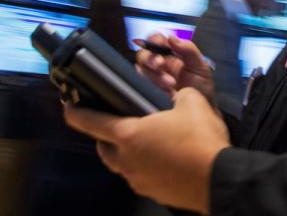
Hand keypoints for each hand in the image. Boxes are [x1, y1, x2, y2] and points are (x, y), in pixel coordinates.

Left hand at [64, 87, 228, 212]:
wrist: (218, 178)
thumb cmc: (200, 139)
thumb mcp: (192, 102)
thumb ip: (178, 94)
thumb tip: (179, 95)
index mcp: (129, 135)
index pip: (91, 122)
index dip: (75, 113)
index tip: (68, 106)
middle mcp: (127, 160)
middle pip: (103, 148)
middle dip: (104, 136)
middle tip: (116, 124)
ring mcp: (138, 180)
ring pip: (122, 164)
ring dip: (126, 153)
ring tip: (143, 141)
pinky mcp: (153, 192)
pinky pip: (140, 176)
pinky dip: (145, 166)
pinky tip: (162, 158)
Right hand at [135, 33, 215, 104]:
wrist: (201, 112)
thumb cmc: (202, 89)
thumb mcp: (201, 67)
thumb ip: (189, 50)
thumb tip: (172, 37)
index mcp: (172, 53)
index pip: (156, 39)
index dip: (155, 40)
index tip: (161, 44)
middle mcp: (161, 63)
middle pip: (144, 53)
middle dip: (151, 58)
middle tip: (161, 65)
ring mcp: (154, 77)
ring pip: (141, 68)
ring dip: (154, 74)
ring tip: (170, 84)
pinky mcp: (149, 91)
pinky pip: (140, 83)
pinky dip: (149, 84)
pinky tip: (163, 90)